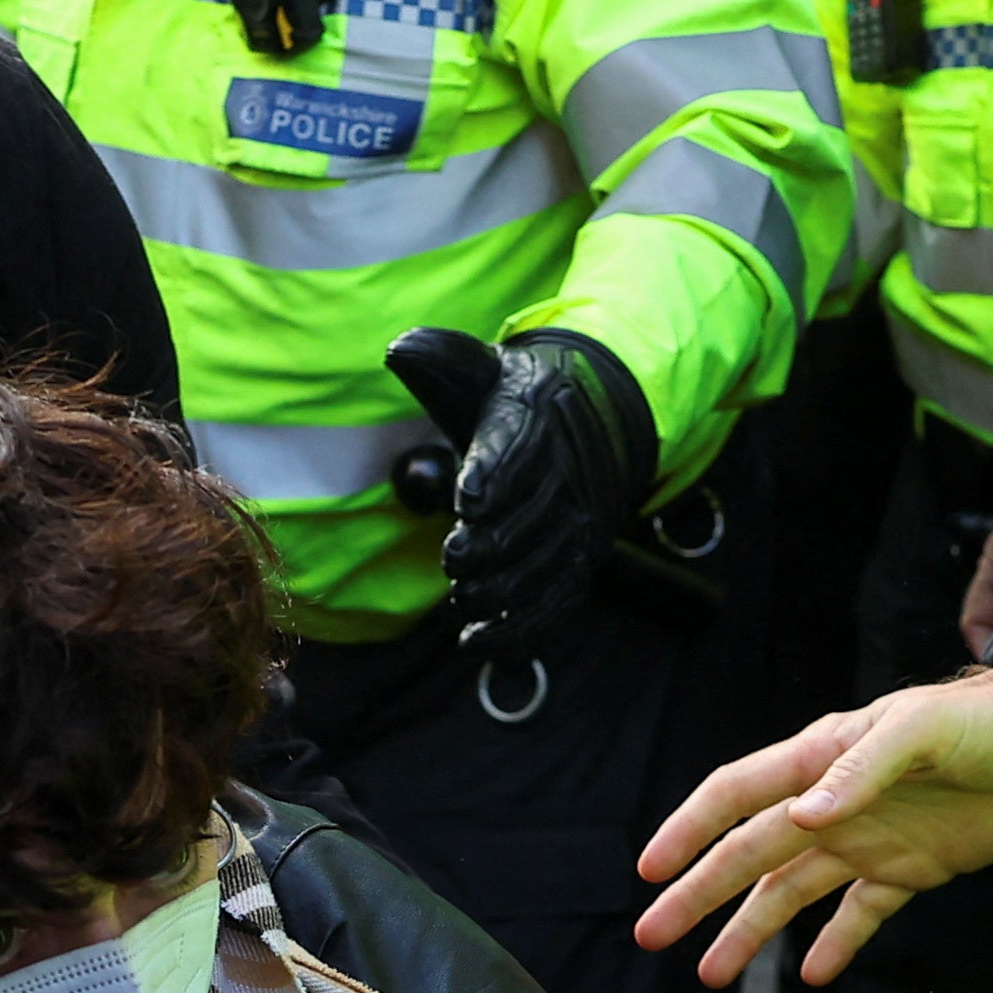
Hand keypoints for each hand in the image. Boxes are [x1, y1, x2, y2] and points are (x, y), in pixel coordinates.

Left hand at [441, 330, 653, 648]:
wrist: (594, 420)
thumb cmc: (513, 399)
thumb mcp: (481, 367)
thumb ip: (439, 356)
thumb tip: (399, 348)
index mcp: (534, 414)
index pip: (515, 445)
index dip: (492, 473)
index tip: (467, 498)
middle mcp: (564, 470)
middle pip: (527, 518)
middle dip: (488, 546)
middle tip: (453, 558)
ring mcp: (577, 520)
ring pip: (541, 566)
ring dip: (499, 590)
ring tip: (462, 598)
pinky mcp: (579, 560)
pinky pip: (554, 602)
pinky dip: (517, 631)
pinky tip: (476, 644)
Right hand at [634, 673, 992, 989]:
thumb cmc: (992, 721)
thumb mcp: (925, 730)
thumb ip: (862, 769)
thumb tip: (803, 815)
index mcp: (825, 756)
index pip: (738, 794)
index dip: (690, 830)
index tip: (650, 870)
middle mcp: (835, 802)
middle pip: (749, 854)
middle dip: (697, 894)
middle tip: (651, 935)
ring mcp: (870, 839)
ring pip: (791, 893)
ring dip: (747, 931)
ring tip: (709, 975)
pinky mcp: (913, 870)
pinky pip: (861, 914)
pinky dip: (836, 945)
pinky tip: (812, 976)